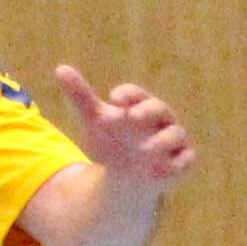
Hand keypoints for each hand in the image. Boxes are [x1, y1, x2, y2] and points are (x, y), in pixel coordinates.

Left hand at [55, 67, 194, 186]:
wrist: (126, 177)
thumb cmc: (114, 142)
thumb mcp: (96, 121)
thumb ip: (80, 96)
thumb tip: (60, 68)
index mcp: (140, 105)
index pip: (136, 94)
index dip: (128, 94)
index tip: (113, 97)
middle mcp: (160, 119)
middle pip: (158, 109)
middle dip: (147, 111)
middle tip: (131, 116)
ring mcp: (172, 141)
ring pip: (175, 134)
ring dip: (162, 141)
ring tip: (144, 149)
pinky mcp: (180, 162)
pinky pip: (186, 160)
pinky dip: (178, 163)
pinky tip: (165, 168)